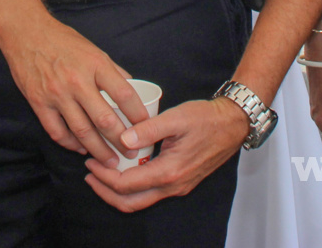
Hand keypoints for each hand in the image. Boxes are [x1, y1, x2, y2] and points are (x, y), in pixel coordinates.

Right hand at [0, 16, 145, 165]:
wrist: (26, 32)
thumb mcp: (93, 49)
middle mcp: (77, 80)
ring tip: (110, 161)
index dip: (138, 115)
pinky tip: (81, 148)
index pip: (124, 94)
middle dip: (121, 141)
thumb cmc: (62, 40)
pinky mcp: (38, 102)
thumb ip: (111, 70)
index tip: (146, 127)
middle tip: (131, 153)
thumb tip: (132, 90)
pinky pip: (57, 132)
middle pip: (105, 119)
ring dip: (99, 150)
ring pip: (82, 131)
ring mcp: (56, 94)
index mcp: (95, 64)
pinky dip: (71, 144)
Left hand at [83, 97, 248, 211]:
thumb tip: (122, 139)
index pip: (127, 185)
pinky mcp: (180, 181)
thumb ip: (148, 129)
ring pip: (141, 200)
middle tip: (89, 174)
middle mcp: (173, 186)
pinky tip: (124, 168)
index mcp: (169, 172)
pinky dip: (132, 185)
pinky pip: (150, 192)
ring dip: (118, 190)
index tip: (90, 162)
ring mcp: (178, 186)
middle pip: (131, 202)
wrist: (233, 124)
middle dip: (106, 191)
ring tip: (101, 171)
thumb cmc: (206, 119)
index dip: (104, 177)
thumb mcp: (176, 118)